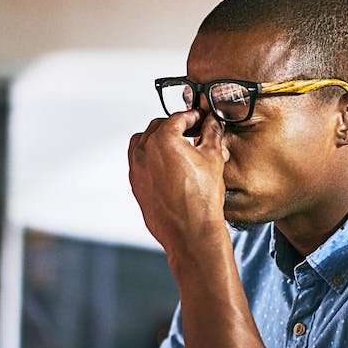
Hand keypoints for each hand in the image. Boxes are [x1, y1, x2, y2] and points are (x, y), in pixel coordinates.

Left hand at [127, 109, 231, 252]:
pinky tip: (168, 165)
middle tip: (192, 131)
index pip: (178, 118)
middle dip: (175, 126)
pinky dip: (150, 157)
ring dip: (159, 139)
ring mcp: (136, 168)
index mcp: (163, 139)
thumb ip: (211, 134)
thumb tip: (211, 123)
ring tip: (177, 147)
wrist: (191, 232)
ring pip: (143, 142)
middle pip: (158, 126)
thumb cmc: (201, 199)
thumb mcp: (212, 158)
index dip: (193, 116)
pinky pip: (139, 162)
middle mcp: (144, 151)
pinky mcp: (135, 184)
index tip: (200, 119)